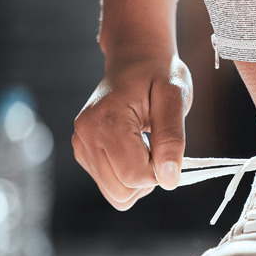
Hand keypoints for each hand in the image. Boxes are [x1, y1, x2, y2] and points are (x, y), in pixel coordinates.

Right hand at [72, 52, 191, 209]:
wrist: (135, 60)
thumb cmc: (158, 74)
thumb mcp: (174, 97)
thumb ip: (172, 138)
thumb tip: (169, 179)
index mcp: (106, 121)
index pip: (135, 176)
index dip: (160, 171)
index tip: (166, 146)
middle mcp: (85, 136)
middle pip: (122, 191)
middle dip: (148, 179)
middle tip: (157, 147)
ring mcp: (81, 146)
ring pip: (116, 195)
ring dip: (139, 181)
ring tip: (146, 147)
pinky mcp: (84, 154)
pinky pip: (111, 186)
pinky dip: (128, 176)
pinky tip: (134, 150)